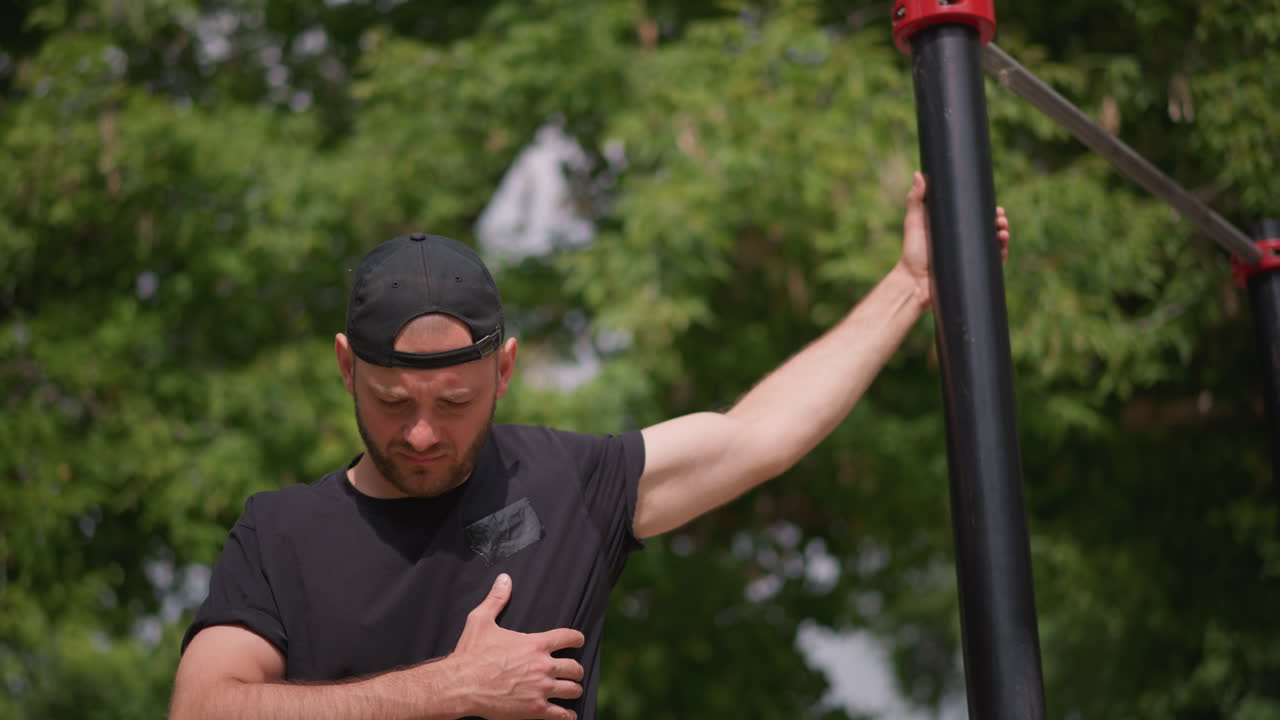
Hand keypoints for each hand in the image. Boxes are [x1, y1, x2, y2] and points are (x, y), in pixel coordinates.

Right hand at [447, 574, 584, 719]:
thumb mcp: (481, 621)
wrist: (461, 685)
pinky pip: (561, 714)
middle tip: (573, 671)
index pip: (569, 637)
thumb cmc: (470, 654)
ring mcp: (541, 689)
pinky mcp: (535, 709)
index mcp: (535, 644)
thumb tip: (504, 579)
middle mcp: (543, 666)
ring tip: (571, 690)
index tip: (578, 641)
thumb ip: (496, 599)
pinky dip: (567, 715)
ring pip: (572, 690)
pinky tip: (567, 715)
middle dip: (575, 669)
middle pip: (574, 667)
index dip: (577, 638)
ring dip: (573, 689)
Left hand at [897, 171, 1010, 307]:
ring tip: (1003, 231)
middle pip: (988, 229)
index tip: (994, 205)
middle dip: (999, 222)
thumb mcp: (915, 222)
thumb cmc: (913, 252)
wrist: (914, 282)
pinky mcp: (973, 270)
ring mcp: (969, 256)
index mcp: (954, 229)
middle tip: (1000, 217)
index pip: (976, 216)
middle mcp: (964, 242)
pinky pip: (993, 263)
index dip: (987, 210)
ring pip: (994, 244)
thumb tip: (919, 174)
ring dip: (1003, 235)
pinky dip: (1001, 253)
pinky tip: (1002, 246)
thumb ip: (916, 199)